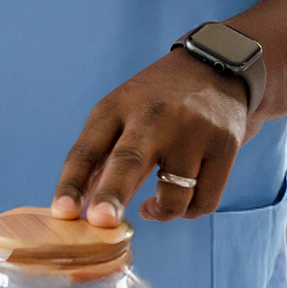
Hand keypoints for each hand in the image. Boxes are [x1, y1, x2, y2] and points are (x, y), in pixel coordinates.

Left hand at [53, 48, 250, 225]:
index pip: (87, 150)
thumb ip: (104, 162)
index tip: (62, 212)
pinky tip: (182, 197)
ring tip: (154, 204)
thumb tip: (81, 213)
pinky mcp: (225, 146)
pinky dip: (189, 210)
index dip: (72, 183)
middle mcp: (154, 116)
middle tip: (100, 221)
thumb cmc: (158, 102)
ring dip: (161, 213)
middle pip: (129, 160)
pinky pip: (204, 202)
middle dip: (112, 193)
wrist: (217, 66)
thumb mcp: (123, 114)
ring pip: (174, 197)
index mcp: (118, 108)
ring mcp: (193, 131)